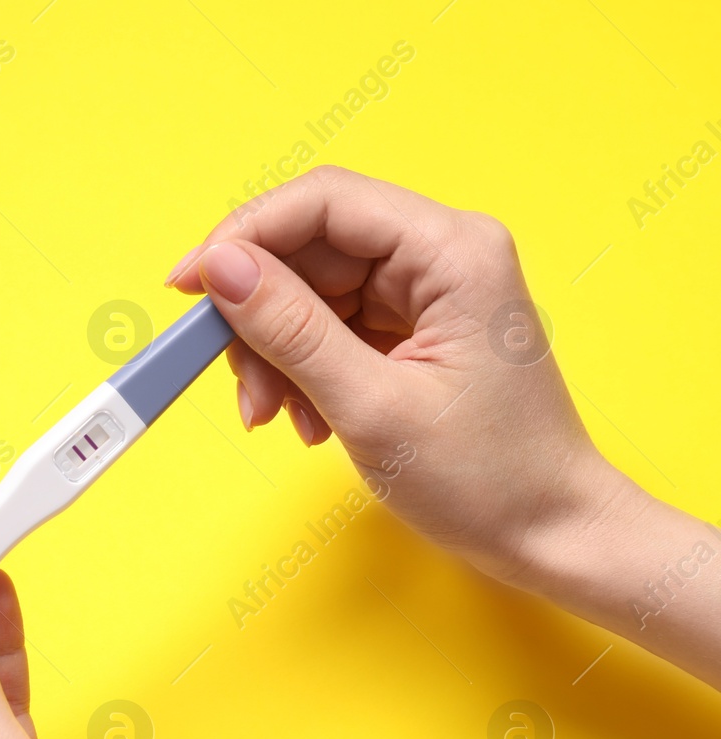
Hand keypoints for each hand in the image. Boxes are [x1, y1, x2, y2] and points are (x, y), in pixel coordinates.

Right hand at [167, 164, 617, 588]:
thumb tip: (222, 270)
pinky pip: (331, 325)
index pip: (323, 202)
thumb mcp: (371, 406)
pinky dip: (302, 369)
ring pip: (311, 290)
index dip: (244, 235)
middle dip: (259, 314)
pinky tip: (307, 417)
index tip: (189, 286)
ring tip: (275, 415)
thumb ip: (291, 331)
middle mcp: (443, 255)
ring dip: (276, 352)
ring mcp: (430, 291)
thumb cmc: (490, 479)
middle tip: (236, 381)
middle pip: (310, 247)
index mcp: (452, 252)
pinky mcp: (415, 327)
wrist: (550, 535)